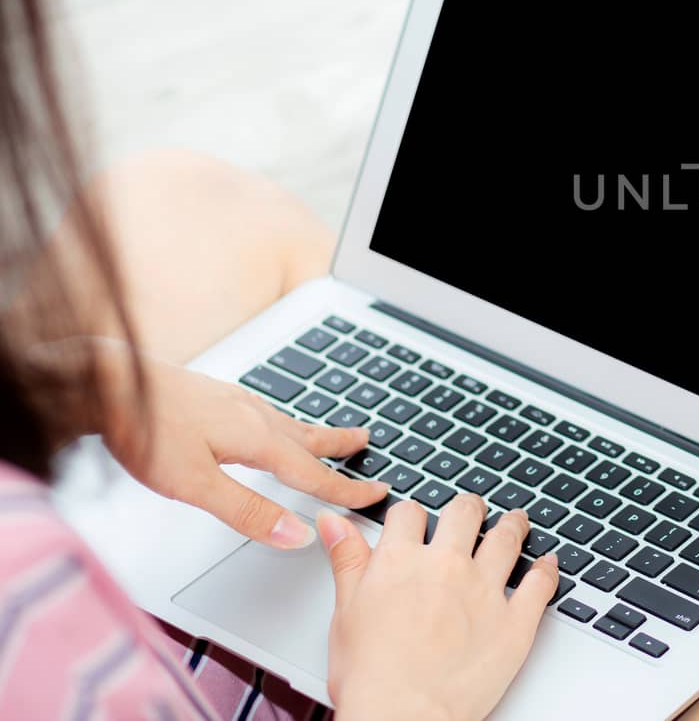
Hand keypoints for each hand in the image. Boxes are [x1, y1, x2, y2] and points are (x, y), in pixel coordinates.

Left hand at [100, 354, 387, 547]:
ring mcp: (232, 402)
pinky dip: (283, 424)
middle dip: (339, 445)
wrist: (104, 384)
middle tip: (367, 444)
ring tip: (327, 435)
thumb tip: (297, 534)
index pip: (313, 473)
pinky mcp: (212, 396)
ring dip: (314, 432)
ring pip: (287, 422)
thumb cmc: (143, 431)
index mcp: (256, 439)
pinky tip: (266, 424)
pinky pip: (264, 413)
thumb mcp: (196, 486)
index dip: (346, 489)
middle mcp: (252, 416)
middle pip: (308, 437)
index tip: (376, 493)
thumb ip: (248, 512)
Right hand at [319, 496, 560, 720]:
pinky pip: (541, 584)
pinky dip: (547, 569)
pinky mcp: (515, 621)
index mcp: (401, 562)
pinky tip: (548, 563)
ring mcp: (485, 591)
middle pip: (465, 513)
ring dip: (513, 525)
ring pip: (507, 538)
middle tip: (472, 512)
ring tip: (516, 522)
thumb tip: (335, 521)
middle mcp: (447, 567)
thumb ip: (346, 560)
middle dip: (468, 509)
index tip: (418, 522)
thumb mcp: (344, 612)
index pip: (410, 513)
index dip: (413, 516)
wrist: (402, 718)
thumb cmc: (370, 678)